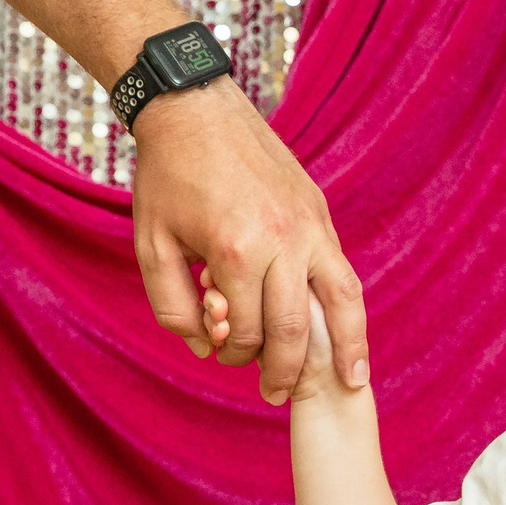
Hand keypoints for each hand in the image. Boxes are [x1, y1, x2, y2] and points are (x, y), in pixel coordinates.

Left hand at [133, 80, 368, 403]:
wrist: (194, 109)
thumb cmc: (166, 178)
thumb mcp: (150, 246)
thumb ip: (172, 306)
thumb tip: (204, 346)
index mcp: (235, 251)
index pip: (245, 329)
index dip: (232, 353)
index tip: (220, 352)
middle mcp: (281, 241)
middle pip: (294, 328)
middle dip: (284, 370)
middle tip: (275, 396)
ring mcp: (309, 226)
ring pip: (341, 303)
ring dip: (346, 350)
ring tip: (351, 383)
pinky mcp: (319, 215)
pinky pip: (345, 274)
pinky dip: (352, 312)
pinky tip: (355, 339)